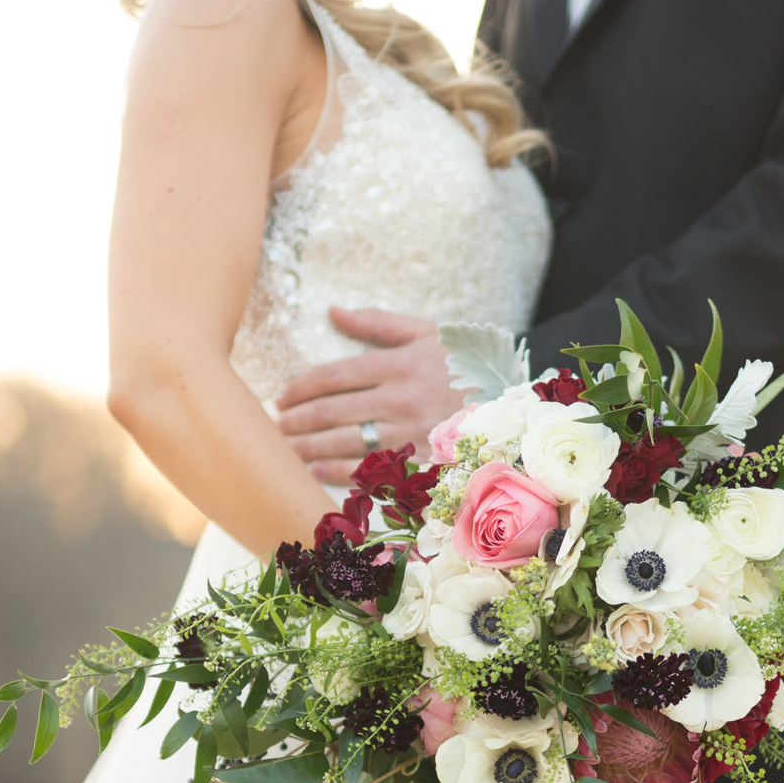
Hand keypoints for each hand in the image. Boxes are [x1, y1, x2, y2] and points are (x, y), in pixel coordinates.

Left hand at [276, 307, 458, 483]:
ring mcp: (410, 433)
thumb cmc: (462, 365)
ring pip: (344, 441)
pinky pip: (369, 469)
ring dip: (307, 447)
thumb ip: (378, 323)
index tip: (281, 396)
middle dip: (296, 419)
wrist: (510, 401)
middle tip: (273, 424)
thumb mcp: (426, 334)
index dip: (301, 387)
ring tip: (283, 447)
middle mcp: (401, 399)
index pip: (334, 376)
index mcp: (398, 365)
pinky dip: (336, 472)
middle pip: (332, 412)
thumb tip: (333, 310)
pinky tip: (313, 470)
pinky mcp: (419, 462)